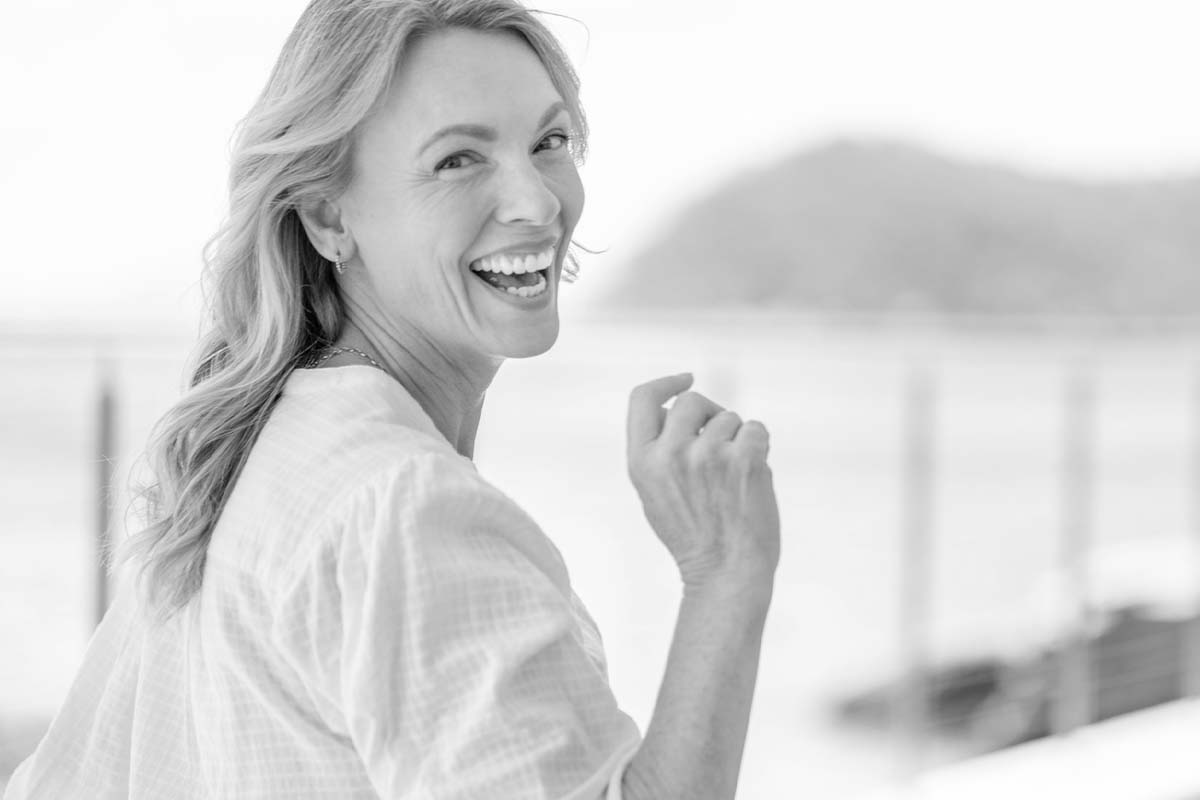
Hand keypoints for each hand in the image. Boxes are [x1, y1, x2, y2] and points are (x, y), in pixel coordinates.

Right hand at [626, 373, 779, 588]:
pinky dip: (759, 447)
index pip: (642, 399)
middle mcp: (670, 454)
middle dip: (710, 416)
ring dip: (736, 439)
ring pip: (729, 418)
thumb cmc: (693, 535)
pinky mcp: (744, 459)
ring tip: (733, 478)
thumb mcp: (653, 492)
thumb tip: (678, 407)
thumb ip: (657, 449)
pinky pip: (756, 429)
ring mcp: (708, 455)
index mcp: (641, 462)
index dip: (665, 383)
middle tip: (719, 446)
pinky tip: (752, 477)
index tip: (685, 379)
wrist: (726, 573)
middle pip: (692, 402)